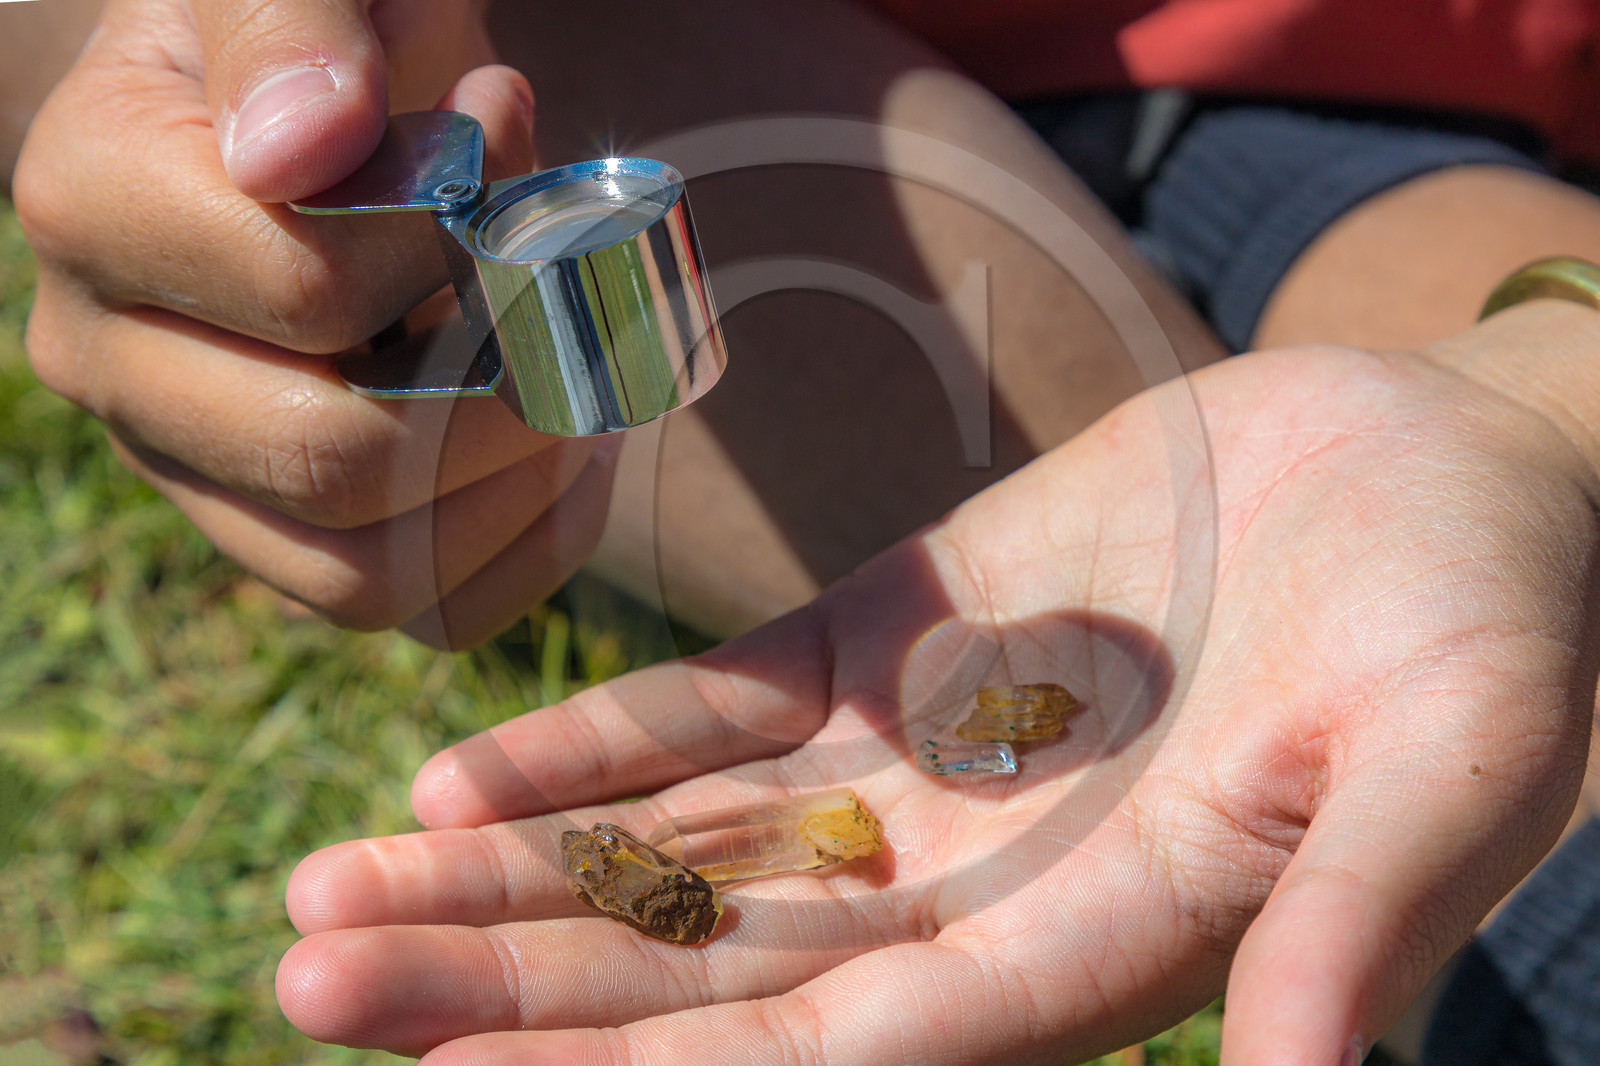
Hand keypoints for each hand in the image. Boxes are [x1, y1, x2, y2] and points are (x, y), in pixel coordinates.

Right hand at [16, 0, 613, 647]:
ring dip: (525, 485)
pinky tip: (571, 448)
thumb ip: (289, 25)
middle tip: (575, 297)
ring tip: (582, 374)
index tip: (505, 116)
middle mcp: (116, 362)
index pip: (311, 294)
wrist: (317, 97)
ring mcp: (193, 465)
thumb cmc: (331, 28)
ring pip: (372, 574)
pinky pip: (415, 607)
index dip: (456, 239)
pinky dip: (526, 545)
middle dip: (510, 390)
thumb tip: (298, 153)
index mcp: (98, 207)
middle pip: (335, 462)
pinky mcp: (276, 532)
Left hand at [276, 302, 1596, 1063]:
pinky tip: (454, 777)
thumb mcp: (1459, 755)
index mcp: (1103, 948)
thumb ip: (1358, 911)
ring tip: (324, 897)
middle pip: (712, 974)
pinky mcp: (895, 644)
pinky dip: (591, 750)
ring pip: (678, 853)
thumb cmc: (1491, 616)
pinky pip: (714, 716)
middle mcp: (981, 885)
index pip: (854, 1052)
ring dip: (505, 878)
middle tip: (314, 977)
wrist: (1433, 471)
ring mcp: (921, 766)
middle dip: (515, 988)